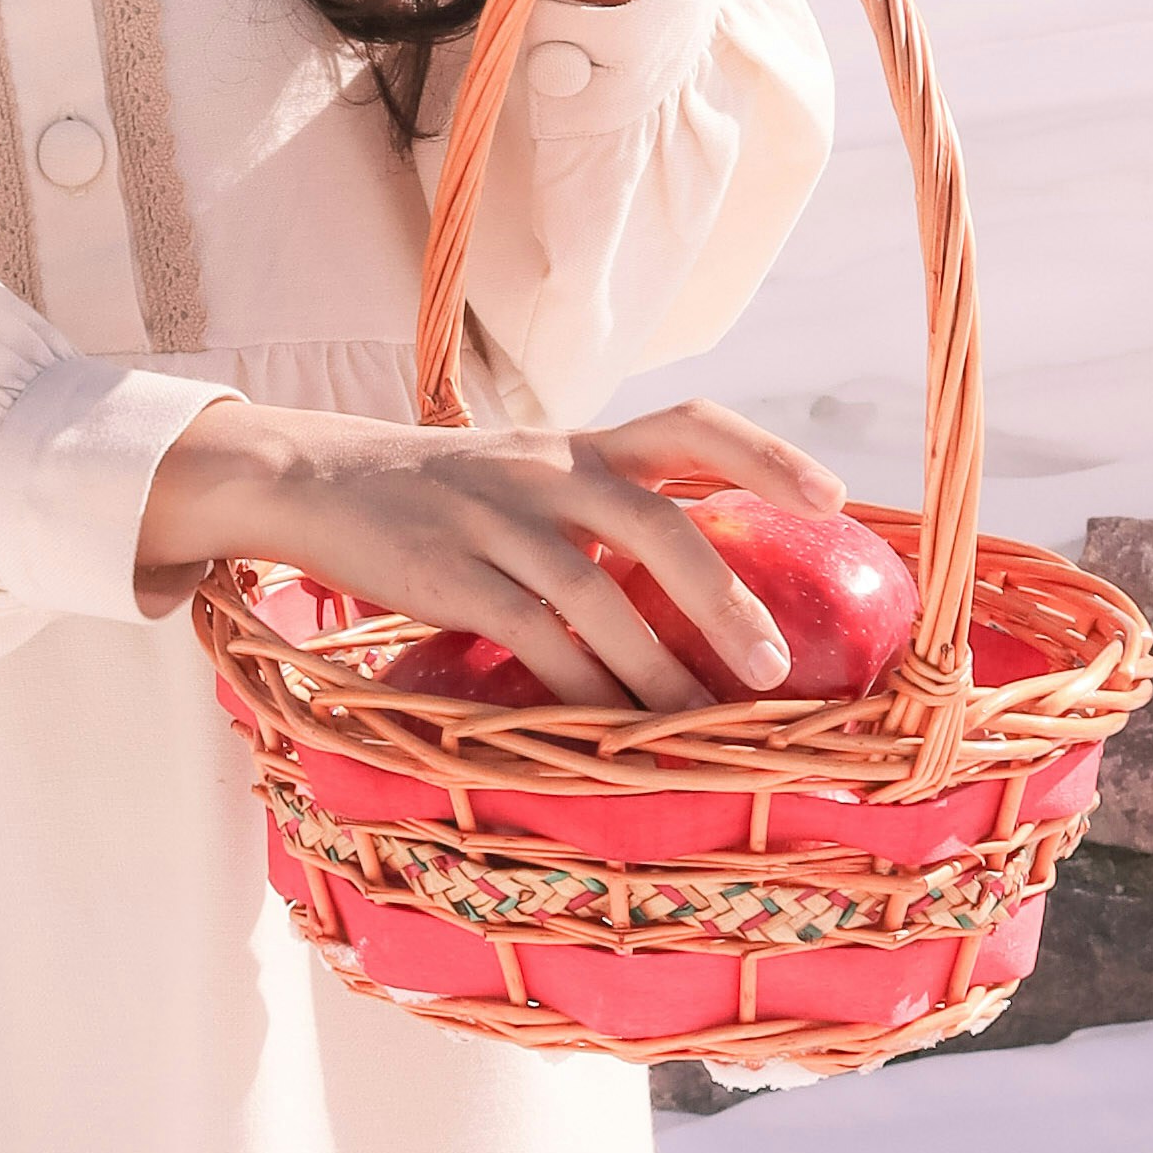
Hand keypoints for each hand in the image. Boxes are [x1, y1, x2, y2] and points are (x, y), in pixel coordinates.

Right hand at [136, 393, 845, 698]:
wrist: (316, 478)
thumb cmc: (446, 495)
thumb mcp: (530, 476)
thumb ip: (606, 510)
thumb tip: (706, 576)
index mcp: (581, 444)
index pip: (689, 422)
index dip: (766, 455)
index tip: (836, 497)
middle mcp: (548, 470)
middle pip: (658, 523)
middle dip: (724, 598)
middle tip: (771, 667)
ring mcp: (496, 520)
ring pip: (595, 596)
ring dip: (655, 668)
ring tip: (702, 723)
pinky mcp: (447, 573)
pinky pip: (527, 637)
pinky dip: (574, 687)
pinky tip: (606, 730)